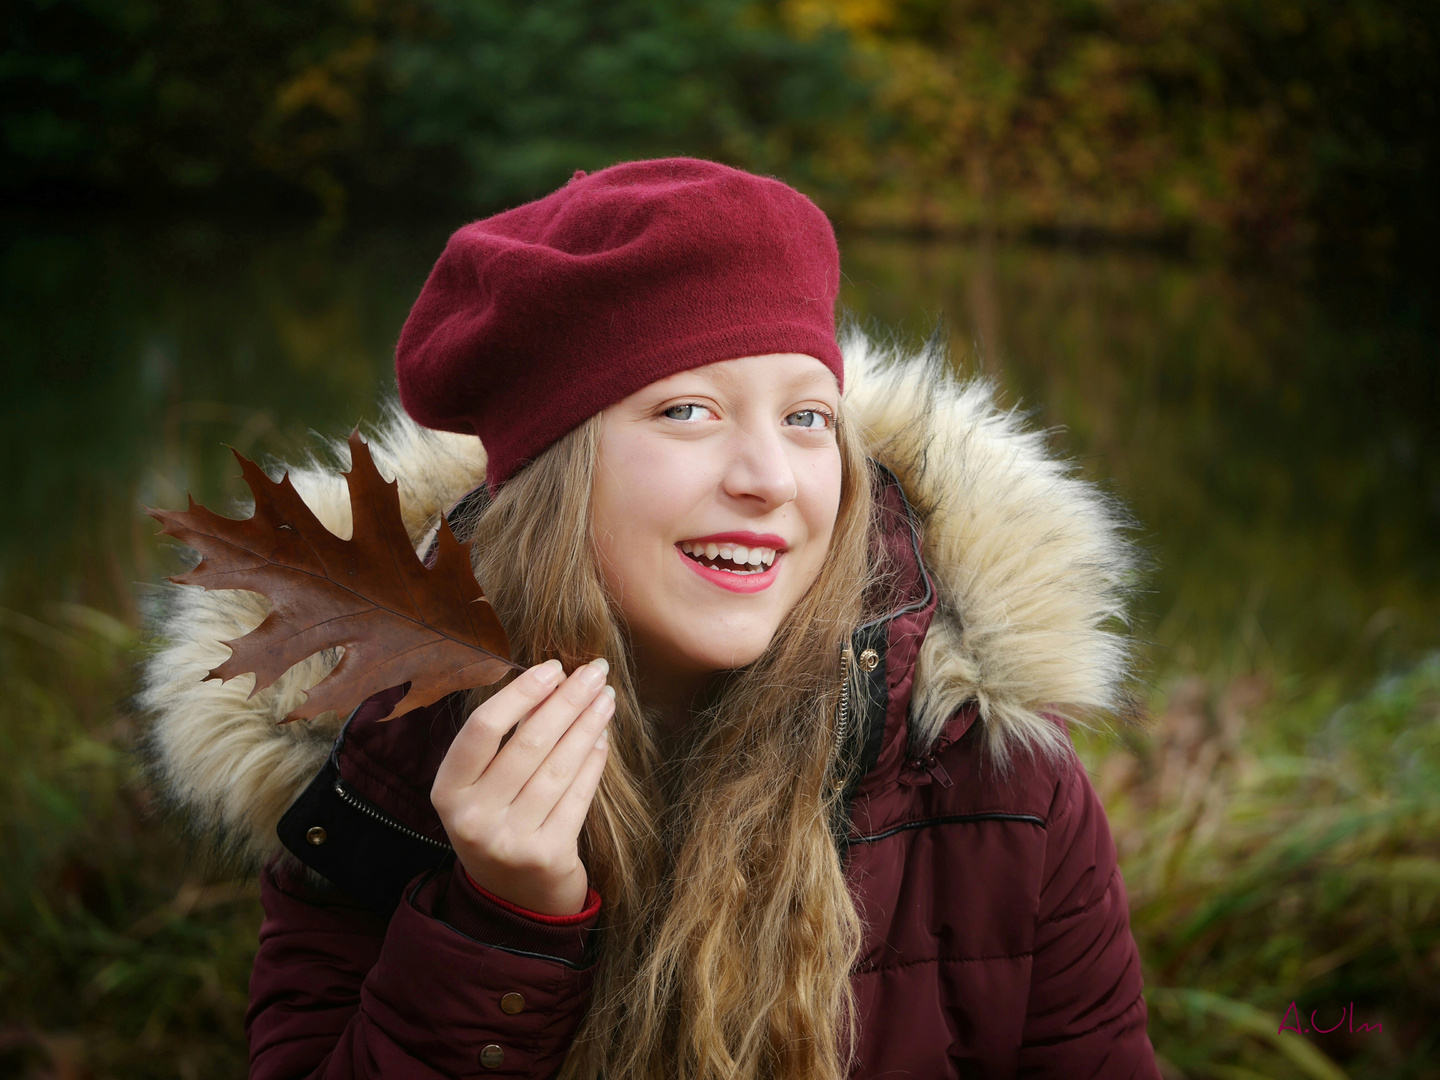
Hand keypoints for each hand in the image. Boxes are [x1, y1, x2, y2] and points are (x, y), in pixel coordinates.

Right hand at [431, 657, 612, 914]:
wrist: (513, 900)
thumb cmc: (500, 823)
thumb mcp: (481, 789)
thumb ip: (503, 742)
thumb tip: (553, 680)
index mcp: (447, 792)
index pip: (482, 728)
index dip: (521, 692)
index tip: (554, 667)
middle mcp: (472, 818)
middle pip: (528, 742)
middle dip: (567, 700)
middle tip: (595, 671)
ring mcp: (509, 840)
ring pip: (558, 766)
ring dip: (587, 725)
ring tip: (606, 698)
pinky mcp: (547, 856)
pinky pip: (578, 795)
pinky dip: (593, 762)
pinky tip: (603, 738)